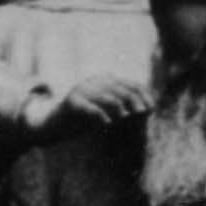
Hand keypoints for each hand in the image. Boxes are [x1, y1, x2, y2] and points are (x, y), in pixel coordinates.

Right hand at [34, 76, 152, 128]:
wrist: (53, 124)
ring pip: (106, 97)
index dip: (142, 95)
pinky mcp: (71, 101)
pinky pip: (89, 107)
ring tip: (127, 118)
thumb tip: (146, 109)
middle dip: (134, 101)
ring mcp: (81, 90)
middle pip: (120, 89)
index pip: (129, 84)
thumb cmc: (83, 120)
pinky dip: (100, 115)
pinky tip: (107, 124)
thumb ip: (123, 108)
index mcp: (104, 82)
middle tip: (142, 113)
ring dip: (119, 107)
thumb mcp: (105, 111)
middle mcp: (93, 82)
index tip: (151, 108)